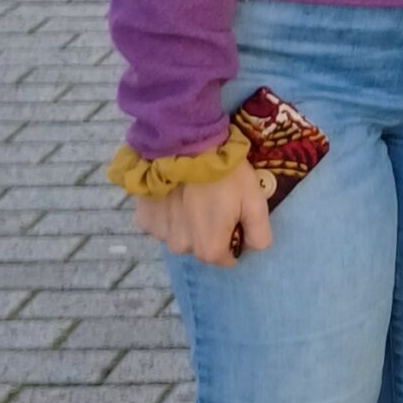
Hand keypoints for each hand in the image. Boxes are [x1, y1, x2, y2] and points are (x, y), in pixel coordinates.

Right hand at [134, 163, 273, 266]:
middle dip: (211, 232)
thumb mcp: (255, 202)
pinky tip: (175, 193)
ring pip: (181, 236)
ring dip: (188, 223)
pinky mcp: (143, 218)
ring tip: (194, 194)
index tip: (234, 215)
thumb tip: (252, 249)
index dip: (234, 237)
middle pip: (202, 247)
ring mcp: (159, 234)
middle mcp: (181, 248)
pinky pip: (162, 223)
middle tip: (215, 201)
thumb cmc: (226, 175)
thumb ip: (259, 234)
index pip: (227, 257)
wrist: (186, 146)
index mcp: (209, 250)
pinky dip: (169, 213)